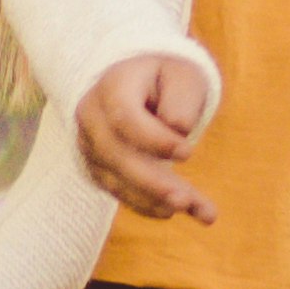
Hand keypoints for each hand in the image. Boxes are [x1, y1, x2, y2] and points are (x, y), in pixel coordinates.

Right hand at [75, 52, 217, 223]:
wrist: (138, 85)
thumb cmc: (166, 80)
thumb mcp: (182, 76)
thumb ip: (182, 100)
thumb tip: (178, 129)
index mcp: (112, 87)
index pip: (124, 118)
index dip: (153, 140)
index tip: (188, 152)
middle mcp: (92, 119)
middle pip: (116, 156)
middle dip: (151, 182)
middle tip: (185, 200)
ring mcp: (91, 147)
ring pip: (117, 181)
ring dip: (155, 200)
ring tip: (198, 209)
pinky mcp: (100, 170)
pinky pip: (123, 193)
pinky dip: (154, 206)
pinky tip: (192, 211)